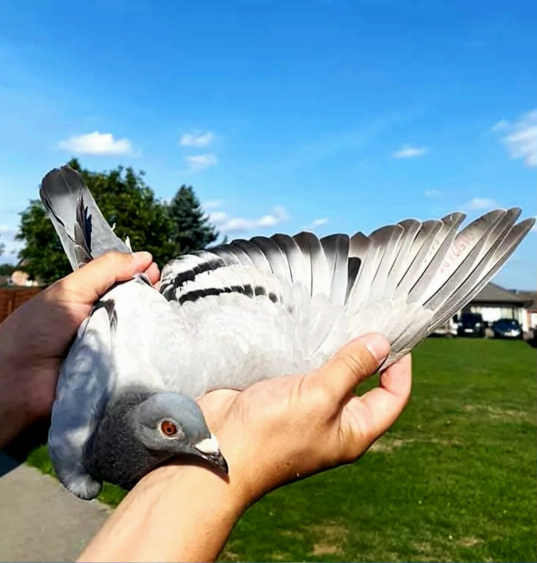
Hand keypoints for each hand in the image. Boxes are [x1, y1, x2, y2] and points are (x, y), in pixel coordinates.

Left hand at [0, 251, 159, 446]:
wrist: (18, 383)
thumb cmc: (37, 330)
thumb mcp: (70, 289)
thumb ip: (106, 270)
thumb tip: (146, 256)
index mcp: (94, 300)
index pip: (128, 284)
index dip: (144, 278)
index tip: (157, 275)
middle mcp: (106, 323)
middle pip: (141, 309)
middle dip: (154, 302)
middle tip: (162, 298)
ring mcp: (114, 350)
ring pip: (145, 335)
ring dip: (155, 329)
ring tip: (168, 323)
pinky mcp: (119, 375)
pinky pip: (142, 363)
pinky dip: (151, 356)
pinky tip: (164, 348)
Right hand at [79, 334, 410, 562]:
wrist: (219, 445)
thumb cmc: (272, 432)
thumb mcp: (321, 397)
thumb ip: (351, 368)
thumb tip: (381, 343)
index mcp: (354, 430)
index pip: (393, 397)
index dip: (399, 367)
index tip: (395, 335)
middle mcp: (334, 420)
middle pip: (363, 383)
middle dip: (366, 353)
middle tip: (364, 319)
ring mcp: (307, 408)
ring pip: (332, 373)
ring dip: (335, 350)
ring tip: (338, 320)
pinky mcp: (282, 395)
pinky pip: (304, 370)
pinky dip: (309, 352)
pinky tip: (308, 331)